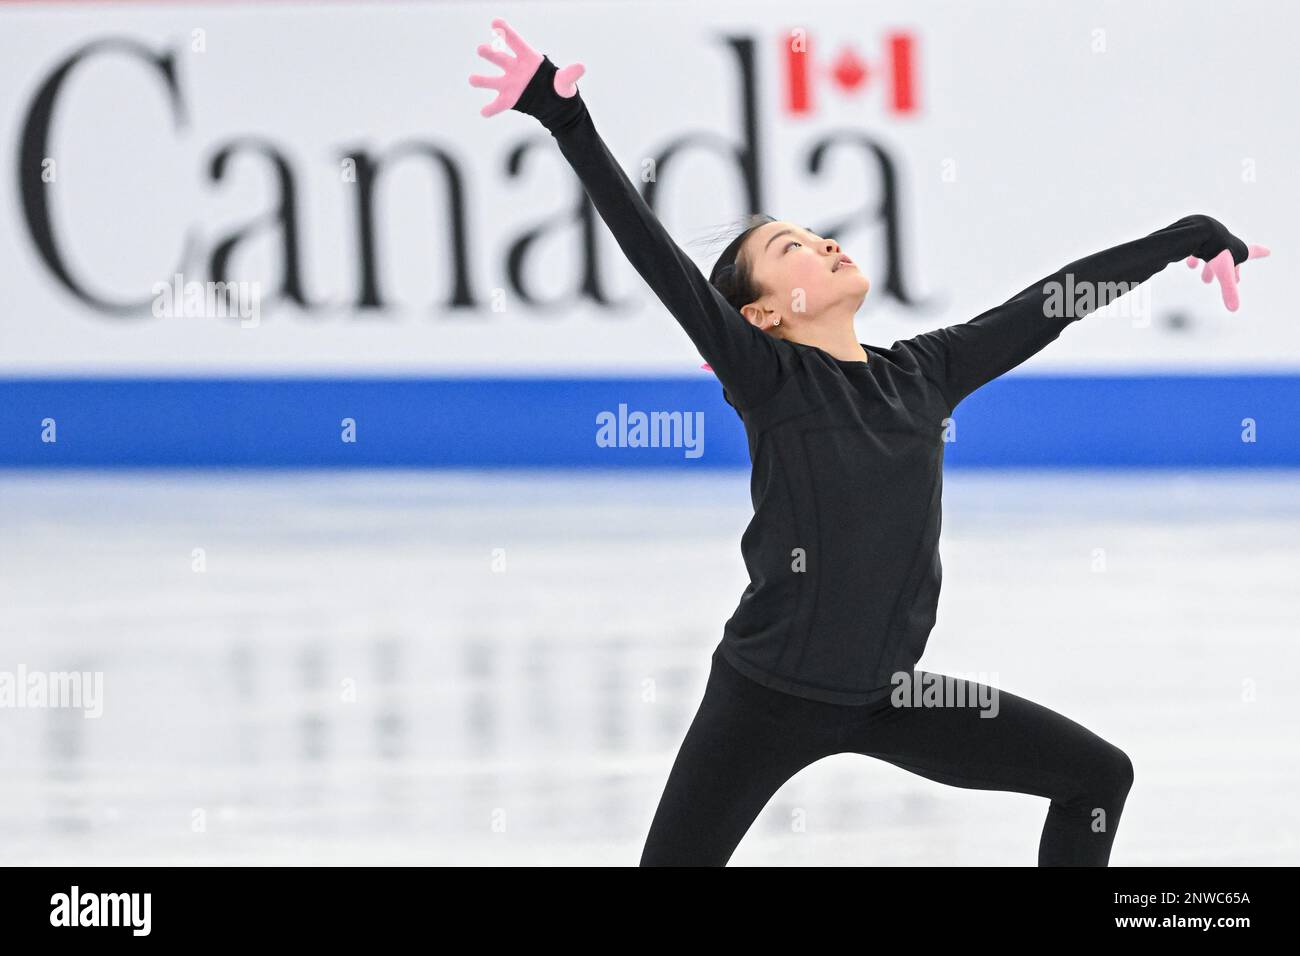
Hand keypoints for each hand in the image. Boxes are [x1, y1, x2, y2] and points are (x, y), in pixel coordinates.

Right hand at [468, 18, 584, 116]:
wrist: (553, 104)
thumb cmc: (557, 86)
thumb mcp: (565, 82)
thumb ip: (569, 74)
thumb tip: (581, 67)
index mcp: (528, 58)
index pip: (516, 42)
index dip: (506, 32)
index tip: (495, 23)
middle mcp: (514, 68)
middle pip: (500, 58)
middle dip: (490, 54)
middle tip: (481, 49)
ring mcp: (509, 84)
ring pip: (493, 80)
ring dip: (482, 80)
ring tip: (472, 79)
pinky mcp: (509, 99)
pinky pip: (497, 105)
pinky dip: (491, 109)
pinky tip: (484, 112)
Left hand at [1185, 243, 1269, 312]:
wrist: (1200, 230)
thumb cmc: (1215, 251)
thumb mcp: (1224, 273)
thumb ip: (1229, 291)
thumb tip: (1234, 309)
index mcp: (1236, 251)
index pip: (1252, 252)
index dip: (1259, 253)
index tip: (1268, 251)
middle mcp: (1226, 244)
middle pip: (1231, 259)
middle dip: (1232, 271)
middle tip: (1236, 280)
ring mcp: (1212, 240)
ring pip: (1213, 256)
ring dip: (1210, 268)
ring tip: (1205, 280)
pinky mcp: (1199, 238)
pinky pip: (1197, 249)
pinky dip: (1195, 258)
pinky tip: (1190, 264)